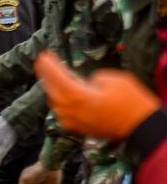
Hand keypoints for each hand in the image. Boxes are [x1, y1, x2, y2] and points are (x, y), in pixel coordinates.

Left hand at [34, 52, 159, 140]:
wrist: (141, 128)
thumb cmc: (130, 102)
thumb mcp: (114, 79)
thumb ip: (92, 77)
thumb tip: (85, 82)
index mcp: (75, 95)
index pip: (54, 76)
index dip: (47, 65)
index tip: (43, 55)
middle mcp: (68, 110)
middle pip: (50, 88)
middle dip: (46, 74)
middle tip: (45, 63)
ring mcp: (70, 121)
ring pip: (54, 101)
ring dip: (53, 88)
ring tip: (54, 75)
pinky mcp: (75, 128)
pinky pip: (61, 111)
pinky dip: (60, 100)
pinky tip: (63, 93)